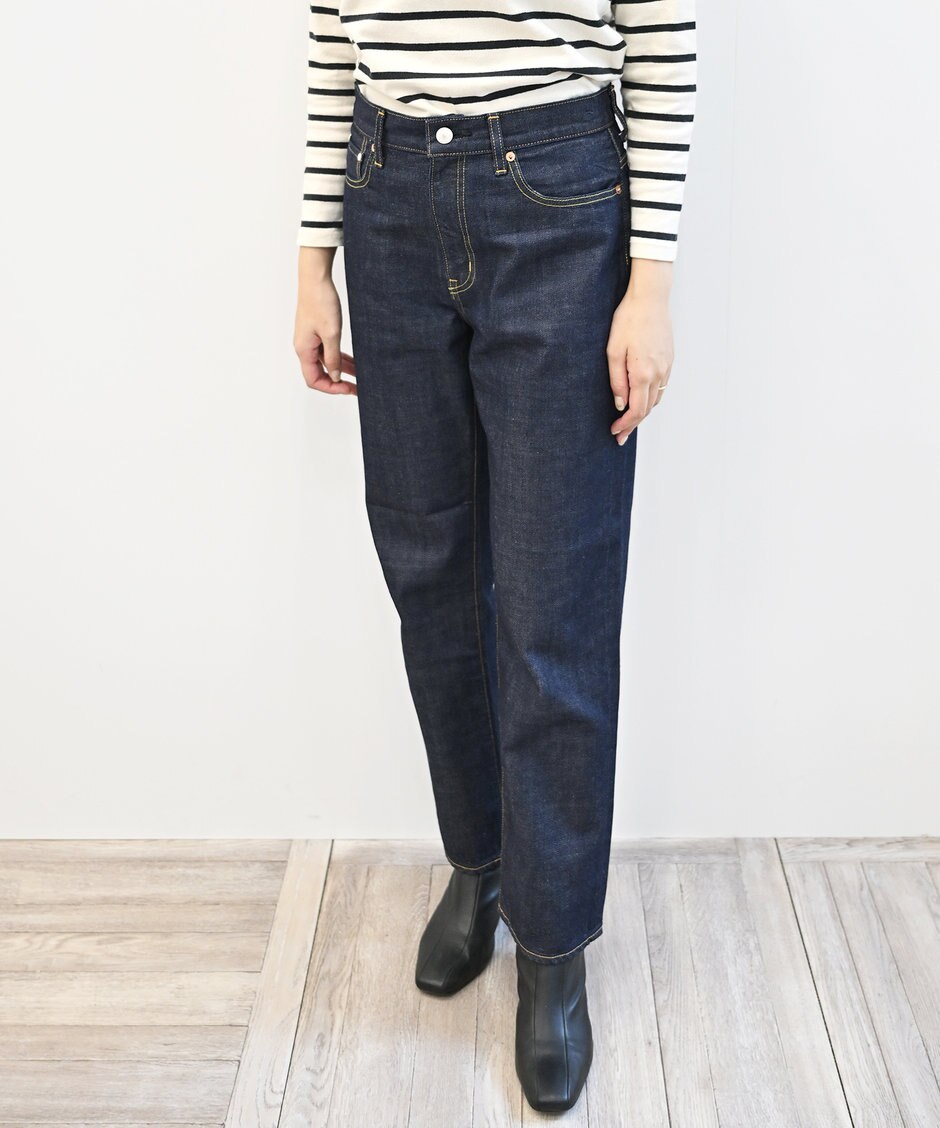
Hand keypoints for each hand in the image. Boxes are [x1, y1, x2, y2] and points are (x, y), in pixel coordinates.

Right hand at [294, 246, 357, 395]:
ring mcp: (310, 339)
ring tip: (360, 375)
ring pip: (325, 362)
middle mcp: (304, 347)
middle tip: (357, 387)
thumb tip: (335, 376)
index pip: (314, 380)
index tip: (349, 388)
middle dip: (338, 382)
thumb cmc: (320, 301)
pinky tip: (353, 361)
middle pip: (320, 374)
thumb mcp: (331, 334)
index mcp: (304, 350)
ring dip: (342, 370)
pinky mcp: (316, 332)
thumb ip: (333, 358)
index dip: (331, 388)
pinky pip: (327, 351)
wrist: (315, 278)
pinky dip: (339, 357)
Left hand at [607, 259, 673, 443]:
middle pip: (647, 409)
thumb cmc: (628, 321)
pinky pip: (661, 387)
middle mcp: (658, 374)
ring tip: (629, 422)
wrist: (651, 299)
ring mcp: (666, 367)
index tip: (614, 432)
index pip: (636, 410)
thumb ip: (617, 380)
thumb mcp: (613, 351)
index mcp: (643, 373)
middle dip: (633, 425)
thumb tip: (620, 404)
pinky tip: (642, 401)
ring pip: (656, 399)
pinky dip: (651, 399)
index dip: (625, 425)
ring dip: (643, 413)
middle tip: (620, 436)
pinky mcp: (669, 360)